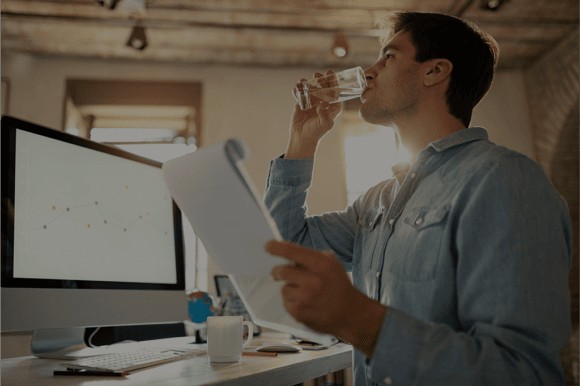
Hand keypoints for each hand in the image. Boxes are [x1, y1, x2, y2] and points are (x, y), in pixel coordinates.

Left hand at [265, 240, 386, 357]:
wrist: (350, 313)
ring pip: (283, 288)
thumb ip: (311, 257)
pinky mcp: (299, 313)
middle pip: (281, 271)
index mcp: (321, 265)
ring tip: (304, 293)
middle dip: (276, 272)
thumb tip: (288, 252)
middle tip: (276, 273)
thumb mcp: (332, 264)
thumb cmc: (339, 286)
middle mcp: (313, 280)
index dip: (276, 247)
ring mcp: (305, 298)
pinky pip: (285, 302)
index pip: (292, 251)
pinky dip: (292, 301)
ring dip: (289, 288)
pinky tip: (305, 303)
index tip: (268, 246)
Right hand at [286, 70, 342, 158]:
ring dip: (308, 83)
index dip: (333, 81)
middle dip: (320, 79)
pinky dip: (298, 90)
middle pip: (323, 87)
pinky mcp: (301, 103)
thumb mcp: (325, 124)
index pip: (335, 91)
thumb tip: (323, 103)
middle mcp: (323, 102)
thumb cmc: (316, 132)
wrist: (302, 138)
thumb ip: (325, 114)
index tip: (329, 73)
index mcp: (333, 106)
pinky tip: (296, 89)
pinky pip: (300, 94)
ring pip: (311, 89)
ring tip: (304, 81)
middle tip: (317, 74)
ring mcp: (312, 102)